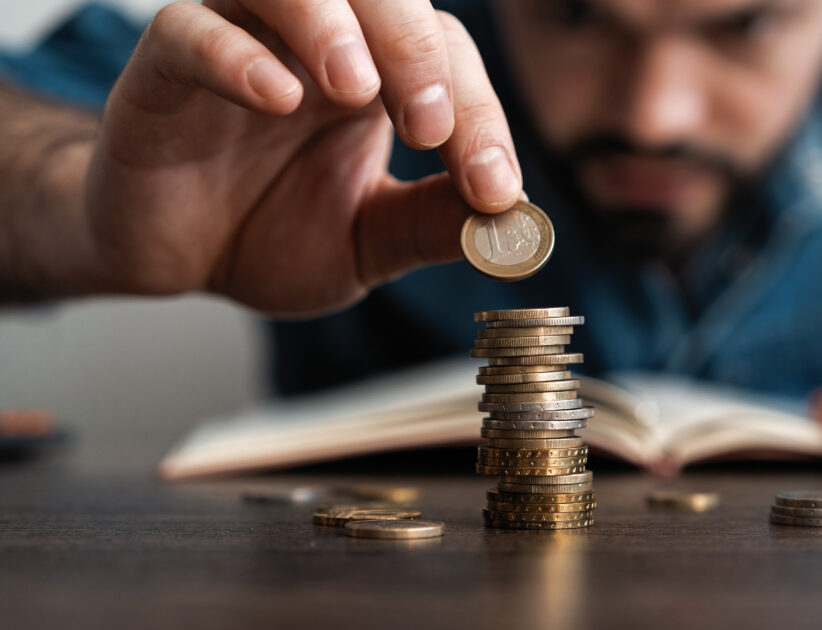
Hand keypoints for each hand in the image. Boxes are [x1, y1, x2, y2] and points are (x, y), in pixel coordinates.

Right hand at [85, 0, 520, 313]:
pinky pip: (188, 30)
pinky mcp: (162, 70)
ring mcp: (237, 42)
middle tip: (431, 126)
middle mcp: (312, 43)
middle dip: (413, 49)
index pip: (442, 54)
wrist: (182, 261)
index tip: (495, 189)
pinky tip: (275, 96)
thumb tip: (507, 219)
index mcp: (375, 74)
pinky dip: (233, 54)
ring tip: (356, 89)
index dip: (478, 112)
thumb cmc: (273, 234)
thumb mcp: (370, 240)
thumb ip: (429, 224)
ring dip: (330, 24)